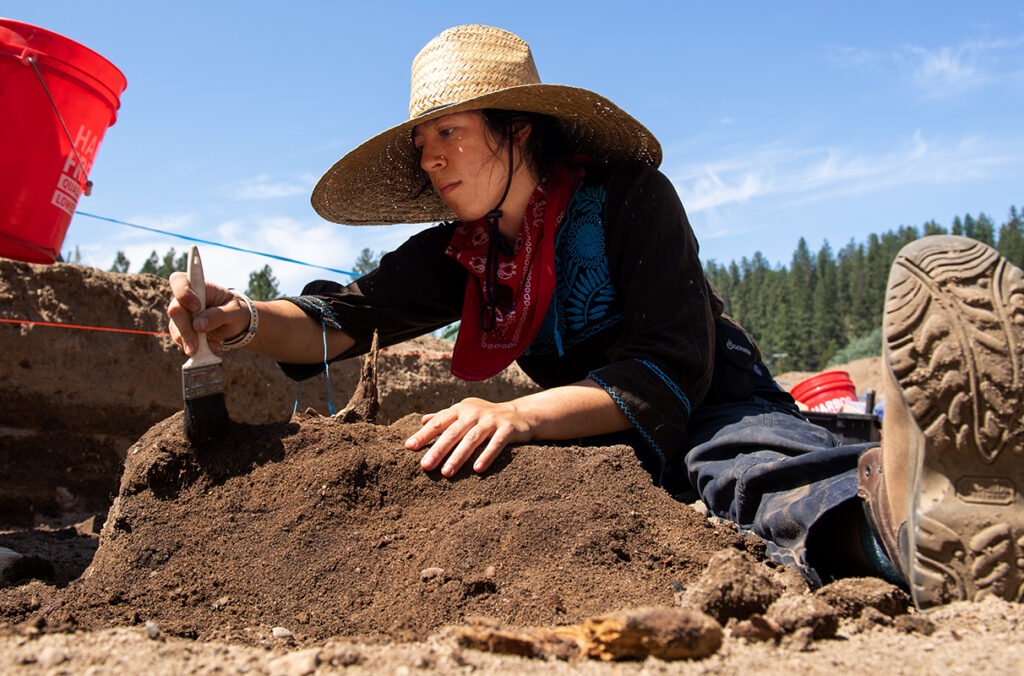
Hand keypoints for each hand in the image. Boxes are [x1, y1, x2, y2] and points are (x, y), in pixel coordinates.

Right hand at [167, 272, 247, 355]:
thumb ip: (218, 315)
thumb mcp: (233, 312)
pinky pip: (180, 339)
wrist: (234, 324)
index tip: (196, 307)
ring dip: (189, 342)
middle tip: (196, 346)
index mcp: (198, 286)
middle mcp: (184, 299)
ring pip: (175, 328)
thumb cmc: (233, 311)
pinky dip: (194, 347)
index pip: (178, 281)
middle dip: (186, 329)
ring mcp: (181, 314)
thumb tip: (198, 326)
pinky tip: (212, 347)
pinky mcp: (180, 329)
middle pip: (175, 310)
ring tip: (213, 348)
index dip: (183, 293)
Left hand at [405, 397, 533, 477]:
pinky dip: (486, 456)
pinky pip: (496, 444)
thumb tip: (423, 421)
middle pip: (453, 432)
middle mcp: (474, 412)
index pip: (439, 422)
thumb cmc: (487, 417)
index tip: (409, 447)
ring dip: (458, 457)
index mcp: (461, 409)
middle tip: (425, 466)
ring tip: (446, 473)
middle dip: (438, 449)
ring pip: (472, 439)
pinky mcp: (508, 429)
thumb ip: (446, 417)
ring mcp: (492, 420)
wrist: (521, 415)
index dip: (424, 435)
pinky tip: (477, 470)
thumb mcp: (466, 413)